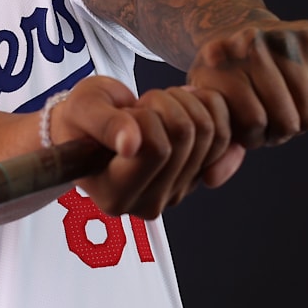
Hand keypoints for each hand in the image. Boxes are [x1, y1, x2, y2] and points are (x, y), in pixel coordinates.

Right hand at [50, 76, 238, 219]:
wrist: (90, 128)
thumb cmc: (81, 120)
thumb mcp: (82, 110)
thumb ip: (104, 125)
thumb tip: (130, 145)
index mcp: (115, 195)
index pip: (156, 149)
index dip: (145, 117)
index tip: (125, 112)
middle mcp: (148, 203)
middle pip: (187, 137)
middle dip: (166, 104)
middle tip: (140, 105)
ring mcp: (176, 192)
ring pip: (210, 133)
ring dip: (185, 104)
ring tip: (155, 106)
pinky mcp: (196, 178)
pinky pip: (226, 138)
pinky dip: (209, 109)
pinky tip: (181, 106)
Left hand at [184, 19, 307, 149]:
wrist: (231, 29)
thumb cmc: (222, 81)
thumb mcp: (212, 109)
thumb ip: (217, 146)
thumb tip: (211, 180)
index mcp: (216, 65)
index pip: (253, 123)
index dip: (255, 138)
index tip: (249, 131)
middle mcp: (247, 45)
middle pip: (287, 118)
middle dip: (281, 132)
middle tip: (273, 124)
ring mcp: (281, 35)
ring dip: (305, 123)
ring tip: (289, 114)